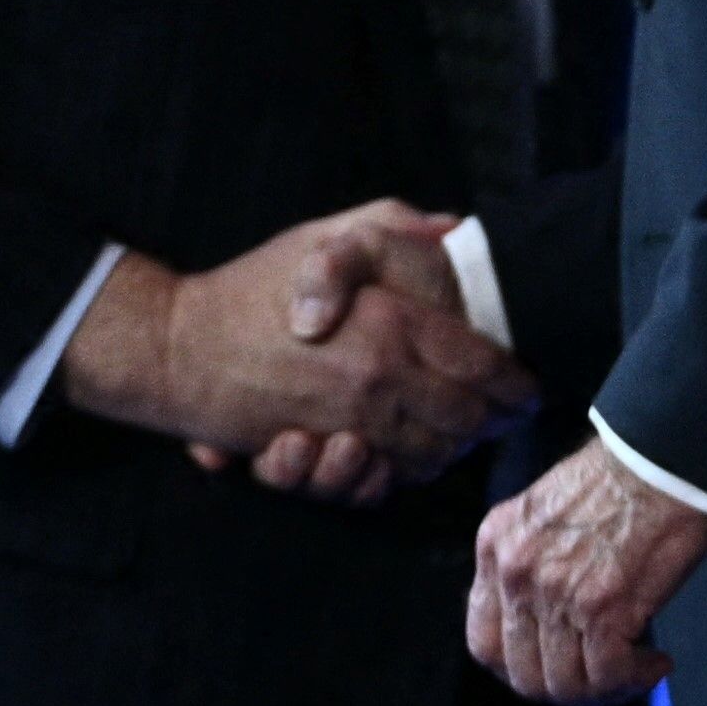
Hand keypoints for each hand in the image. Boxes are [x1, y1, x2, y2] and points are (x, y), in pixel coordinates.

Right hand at [58, 203, 528, 503]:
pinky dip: (403, 474)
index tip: (527, 387)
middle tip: (502, 415)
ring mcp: (351, 424)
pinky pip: (385, 481)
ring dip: (450, 450)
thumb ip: (392, 224)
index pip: (484, 366)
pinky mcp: (324, 457)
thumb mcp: (325, 234)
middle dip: (492, 422)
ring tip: (458, 434)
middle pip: (469, 420)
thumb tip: (450, 228)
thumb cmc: (252, 286)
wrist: (179, 347)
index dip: (515, 383)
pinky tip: (407, 454)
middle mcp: (380, 379)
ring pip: (432, 456)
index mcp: (393, 322)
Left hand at [461, 436, 706, 705]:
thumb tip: (551, 619)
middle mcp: (516, 572)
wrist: (666, 454)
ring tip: (636, 669)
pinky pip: (608, 675)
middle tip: (603, 678)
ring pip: (566, 684)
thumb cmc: (625, 475)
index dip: (519, 669)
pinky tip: (657, 662)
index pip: (483, 642)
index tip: (554, 669)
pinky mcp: (602, 607)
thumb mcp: (548, 511)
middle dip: (567, 688)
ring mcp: (555, 592)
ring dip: (605, 689)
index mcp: (496, 544)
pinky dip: (636, 678)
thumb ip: (534, 560)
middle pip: (524, 673)